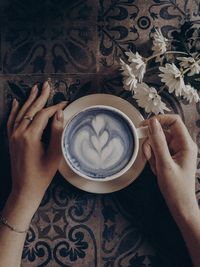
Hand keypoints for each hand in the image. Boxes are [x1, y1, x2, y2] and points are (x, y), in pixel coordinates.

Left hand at [7, 81, 66, 207]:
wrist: (25, 188)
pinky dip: (14, 110)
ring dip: (28, 100)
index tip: (65, 102)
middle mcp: (19, 133)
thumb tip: (60, 114)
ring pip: (21, 112)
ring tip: (35, 88)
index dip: (55, 107)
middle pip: (31, 109)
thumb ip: (56, 132)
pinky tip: (15, 102)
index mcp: (30, 136)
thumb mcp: (54, 154)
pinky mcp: (10, 139)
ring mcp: (12, 136)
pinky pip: (11, 120)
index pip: (44, 114)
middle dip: (41, 96)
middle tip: (47, 84)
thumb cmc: (42, 174)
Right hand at [142, 115, 197, 217]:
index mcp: (186, 144)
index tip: (145, 125)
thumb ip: (158, 142)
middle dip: (151, 144)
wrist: (180, 205)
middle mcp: (182, 145)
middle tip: (148, 157)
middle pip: (162, 133)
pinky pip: (158, 150)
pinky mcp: (171, 157)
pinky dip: (153, 158)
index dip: (159, 120)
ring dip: (151, 153)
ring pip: (157, 142)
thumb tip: (153, 123)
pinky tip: (156, 169)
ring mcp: (176, 151)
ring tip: (154, 167)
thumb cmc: (176, 188)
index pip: (174, 121)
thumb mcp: (164, 164)